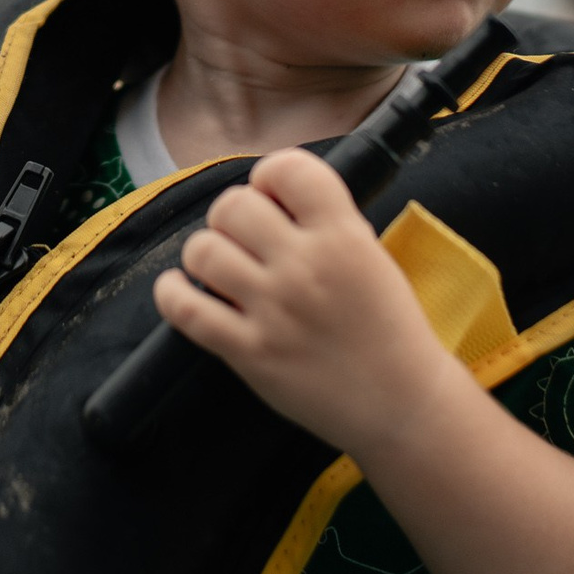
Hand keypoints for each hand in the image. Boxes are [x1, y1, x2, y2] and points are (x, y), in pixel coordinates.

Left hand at [153, 148, 460, 456]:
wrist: (401, 404)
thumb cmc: (388, 329)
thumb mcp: (371, 255)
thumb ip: (325, 222)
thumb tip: (269, 196)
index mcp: (342, 235)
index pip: (286, 169)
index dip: (269, 176)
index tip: (271, 195)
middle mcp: (304, 266)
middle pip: (233, 205)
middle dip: (233, 216)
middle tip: (245, 239)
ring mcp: (273, 310)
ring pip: (203, 250)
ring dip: (206, 254)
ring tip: (222, 268)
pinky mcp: (249, 352)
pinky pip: (185, 309)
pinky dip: (172, 293)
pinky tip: (179, 288)